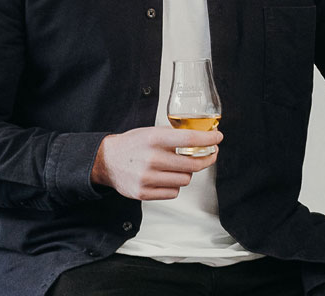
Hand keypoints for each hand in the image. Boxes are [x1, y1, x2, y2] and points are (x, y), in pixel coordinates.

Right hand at [91, 126, 221, 199]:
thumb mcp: (151, 132)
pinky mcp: (144, 193)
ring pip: (185, 180)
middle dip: (205, 159)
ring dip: (187, 173)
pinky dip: (174, 186)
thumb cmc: (132, 145)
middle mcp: (152, 158)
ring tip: (178, 167)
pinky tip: (166, 177)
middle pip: (193, 164)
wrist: (106, 161)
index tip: (218, 138)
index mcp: (154, 139)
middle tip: (209, 154)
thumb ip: (173, 135)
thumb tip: (202, 137)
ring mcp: (147, 178)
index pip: (190, 139)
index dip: (208, 140)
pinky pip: (173, 193)